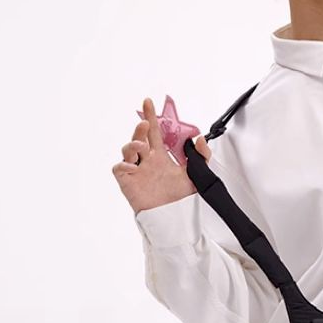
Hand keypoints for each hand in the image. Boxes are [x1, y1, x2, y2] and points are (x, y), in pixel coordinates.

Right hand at [111, 97, 211, 213]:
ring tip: (142, 147)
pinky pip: (120, 168)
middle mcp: (147, 162)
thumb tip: (200, 139)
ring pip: (127, 150)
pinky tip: (133, 165)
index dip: (151, 117)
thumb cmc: (182, 200)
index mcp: (160, 158)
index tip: (149, 102)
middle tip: (146, 124)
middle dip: (141, 128)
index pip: (155, 133)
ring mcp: (137, 172)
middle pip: (139, 138)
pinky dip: (124, 164)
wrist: (176, 220)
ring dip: (133, 144)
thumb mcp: (197, 176)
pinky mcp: (129, 182)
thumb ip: (202, 157)